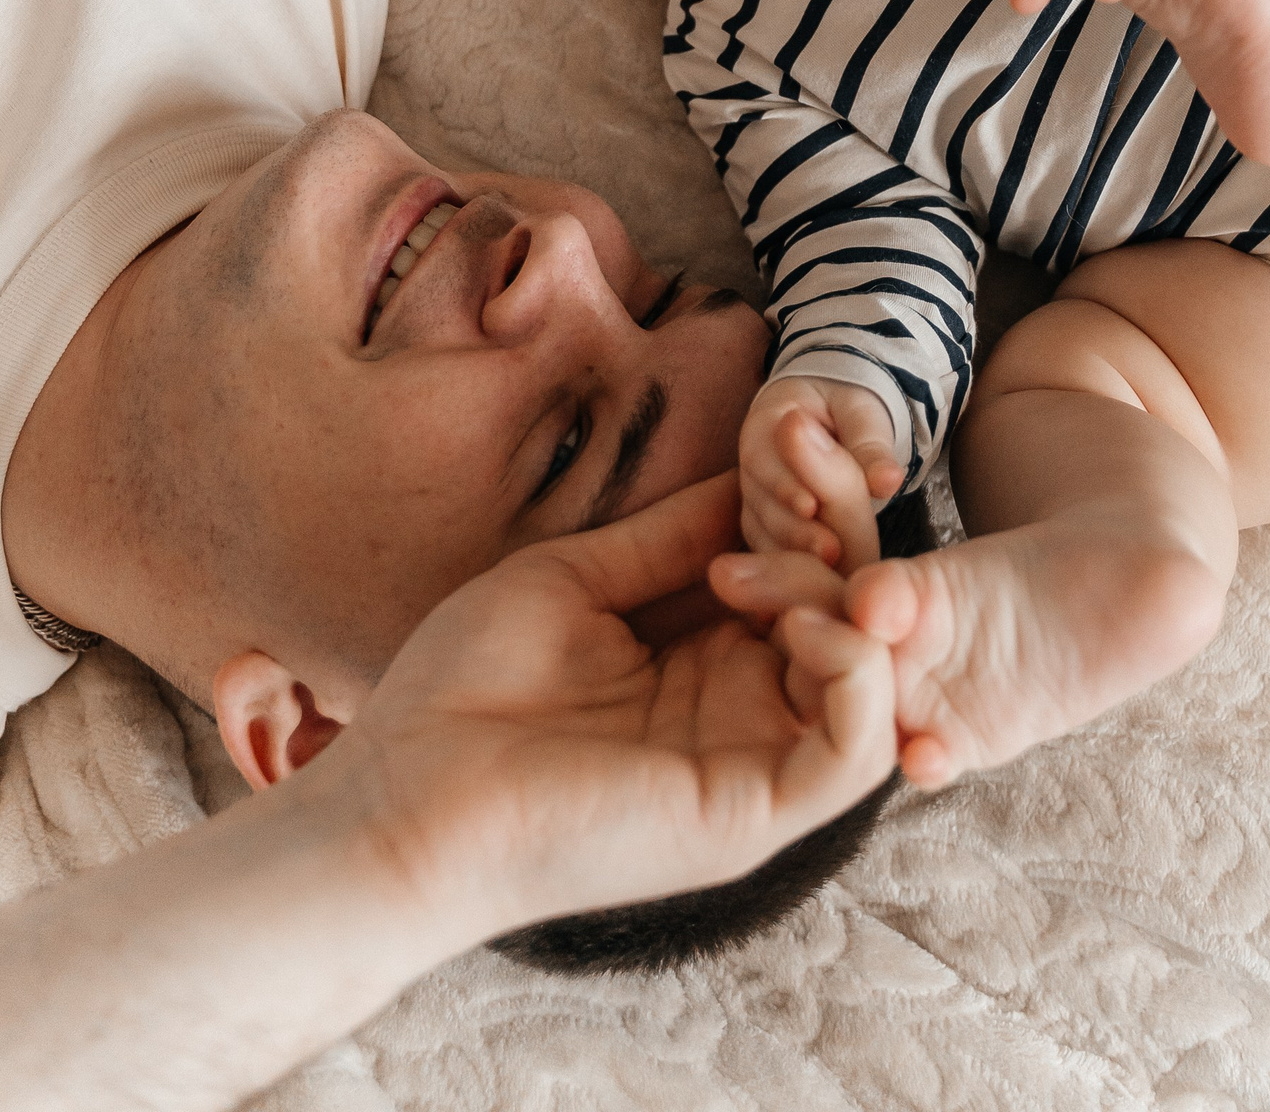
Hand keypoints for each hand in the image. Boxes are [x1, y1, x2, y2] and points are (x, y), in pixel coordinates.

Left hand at [310, 474, 896, 961]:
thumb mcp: (576, 581)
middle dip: (835, 537)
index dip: (805, 509)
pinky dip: (854, 670)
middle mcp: (741, 718)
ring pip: (871, 679)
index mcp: (702, 668)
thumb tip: (746, 478)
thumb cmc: (462, 691)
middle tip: (782, 492)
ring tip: (753, 567)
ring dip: (844, 600)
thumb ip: (666, 539)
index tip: (772, 453)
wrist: (398, 791)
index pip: (801, 578)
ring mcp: (752, 770)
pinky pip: (857, 750)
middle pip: (850, 618)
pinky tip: (788, 619)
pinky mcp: (749, 816)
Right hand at [739, 376, 903, 572]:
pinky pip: (774, 554)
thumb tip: (888, 480)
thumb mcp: (861, 414)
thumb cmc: (846, 409)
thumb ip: (870, 445)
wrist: (832, 416)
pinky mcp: (767, 532)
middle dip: (795, 529)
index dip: (785, 485)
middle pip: (765, 504)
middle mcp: (751, 469)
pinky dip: (794, 571)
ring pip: (767, 535)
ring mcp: (756, 504)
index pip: (764, 458)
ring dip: (795, 555)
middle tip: (829, 550)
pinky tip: (822, 585)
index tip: (811, 505)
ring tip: (831, 569)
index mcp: (764, 426)